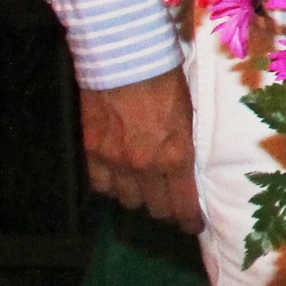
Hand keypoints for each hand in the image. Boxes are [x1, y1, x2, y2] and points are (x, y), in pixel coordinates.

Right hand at [82, 68, 200, 232]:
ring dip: (138, 198)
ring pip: (127, 200)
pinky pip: (100, 185)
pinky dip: (111, 187)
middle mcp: (144, 166)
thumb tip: (186, 168)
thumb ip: (184, 146)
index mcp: (176, 156)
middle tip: (172, 208)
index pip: (183, 203)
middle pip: (155, 207)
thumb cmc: (167, 81)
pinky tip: (119, 181)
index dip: (189, 220)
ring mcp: (114, 161)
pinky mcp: (92, 151)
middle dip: (167, 211)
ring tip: (146, 192)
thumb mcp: (189, 116)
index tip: (194, 226)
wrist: (125, 60)